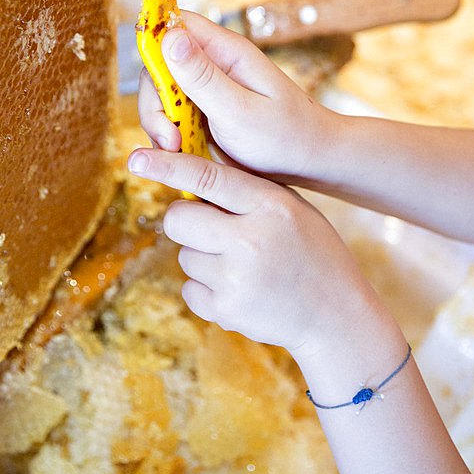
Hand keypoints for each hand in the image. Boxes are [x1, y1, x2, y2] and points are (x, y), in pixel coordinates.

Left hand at [127, 145, 373, 356]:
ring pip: (184, 255)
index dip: (167, 166)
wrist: (336, 315)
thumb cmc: (312, 251)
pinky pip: (189, 288)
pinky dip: (207, 289)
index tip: (137, 158)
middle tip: (211, 230)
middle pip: (179, 219)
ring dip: (203, 258)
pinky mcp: (227, 309)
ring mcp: (237, 277)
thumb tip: (194, 168)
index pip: (208, 177)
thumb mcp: (292, 208)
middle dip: (186, 221)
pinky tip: (241, 289)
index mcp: (271, 205)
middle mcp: (252, 239)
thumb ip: (247, 190)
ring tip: (242, 266)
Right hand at [138, 12, 334, 182]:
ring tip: (177, 150)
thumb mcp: (239, 109)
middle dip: (155, 102)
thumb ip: (202, 76)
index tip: (153, 86)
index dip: (153, 45)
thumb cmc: (285, 135)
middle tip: (168, 139)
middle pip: (159, 66)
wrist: (312, 162)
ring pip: (163, 95)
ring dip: (159, 123)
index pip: (174, 25)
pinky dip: (169, 135)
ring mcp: (208, 88)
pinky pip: (174, 116)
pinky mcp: (206, 111)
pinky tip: (182, 153)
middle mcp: (214, 64)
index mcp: (226, 51)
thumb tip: (169, 35)